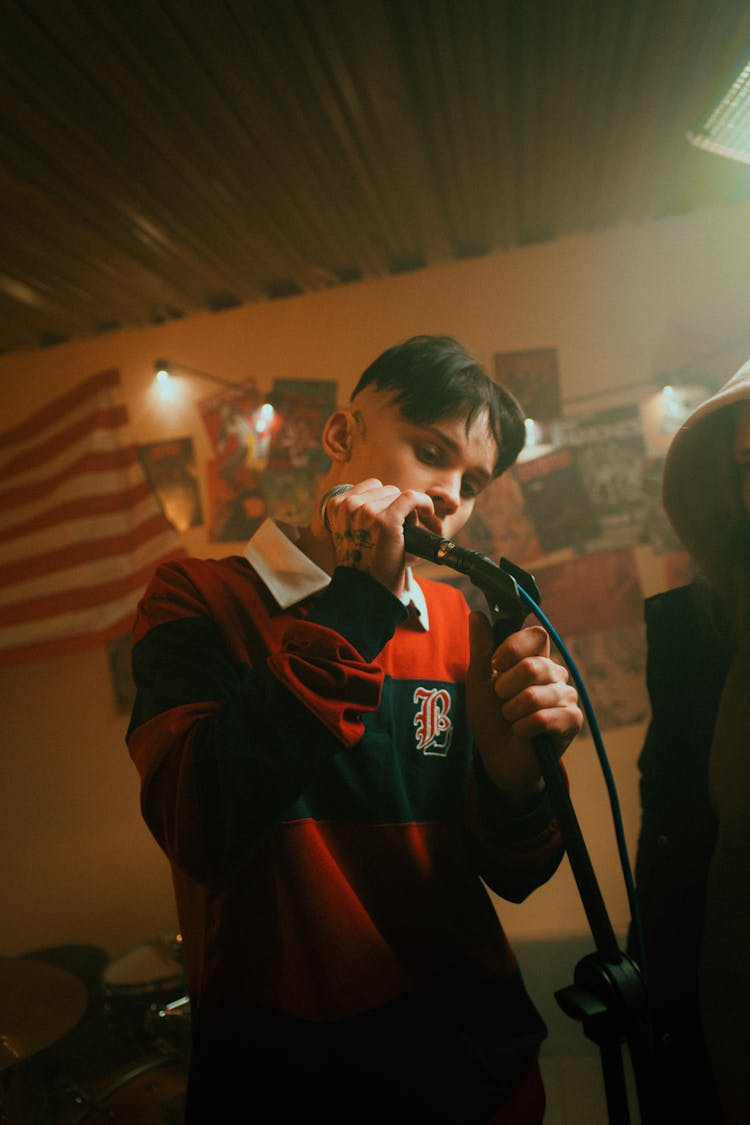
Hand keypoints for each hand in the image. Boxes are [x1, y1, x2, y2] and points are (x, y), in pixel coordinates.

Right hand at [324, 478, 435, 594]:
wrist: (366, 591)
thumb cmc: (364, 564)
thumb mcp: (353, 531)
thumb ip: (362, 511)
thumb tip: (392, 494)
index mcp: (336, 506)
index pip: (370, 487)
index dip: (386, 500)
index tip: (394, 515)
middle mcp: (348, 506)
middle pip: (385, 489)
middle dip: (395, 506)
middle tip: (397, 530)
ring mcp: (366, 512)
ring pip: (398, 494)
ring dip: (406, 511)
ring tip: (402, 533)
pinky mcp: (386, 521)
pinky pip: (411, 498)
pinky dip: (424, 503)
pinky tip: (428, 513)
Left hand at [466, 612, 582, 808]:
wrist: (498, 758)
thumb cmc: (490, 718)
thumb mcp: (479, 681)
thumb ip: (481, 648)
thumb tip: (477, 613)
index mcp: (535, 658)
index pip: (536, 635)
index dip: (513, 647)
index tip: (496, 664)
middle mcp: (555, 673)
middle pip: (533, 666)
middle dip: (506, 688)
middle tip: (502, 701)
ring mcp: (566, 697)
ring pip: (535, 695)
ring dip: (512, 712)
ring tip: (512, 719)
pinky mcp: (571, 721)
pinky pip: (544, 718)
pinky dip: (524, 728)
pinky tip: (523, 734)